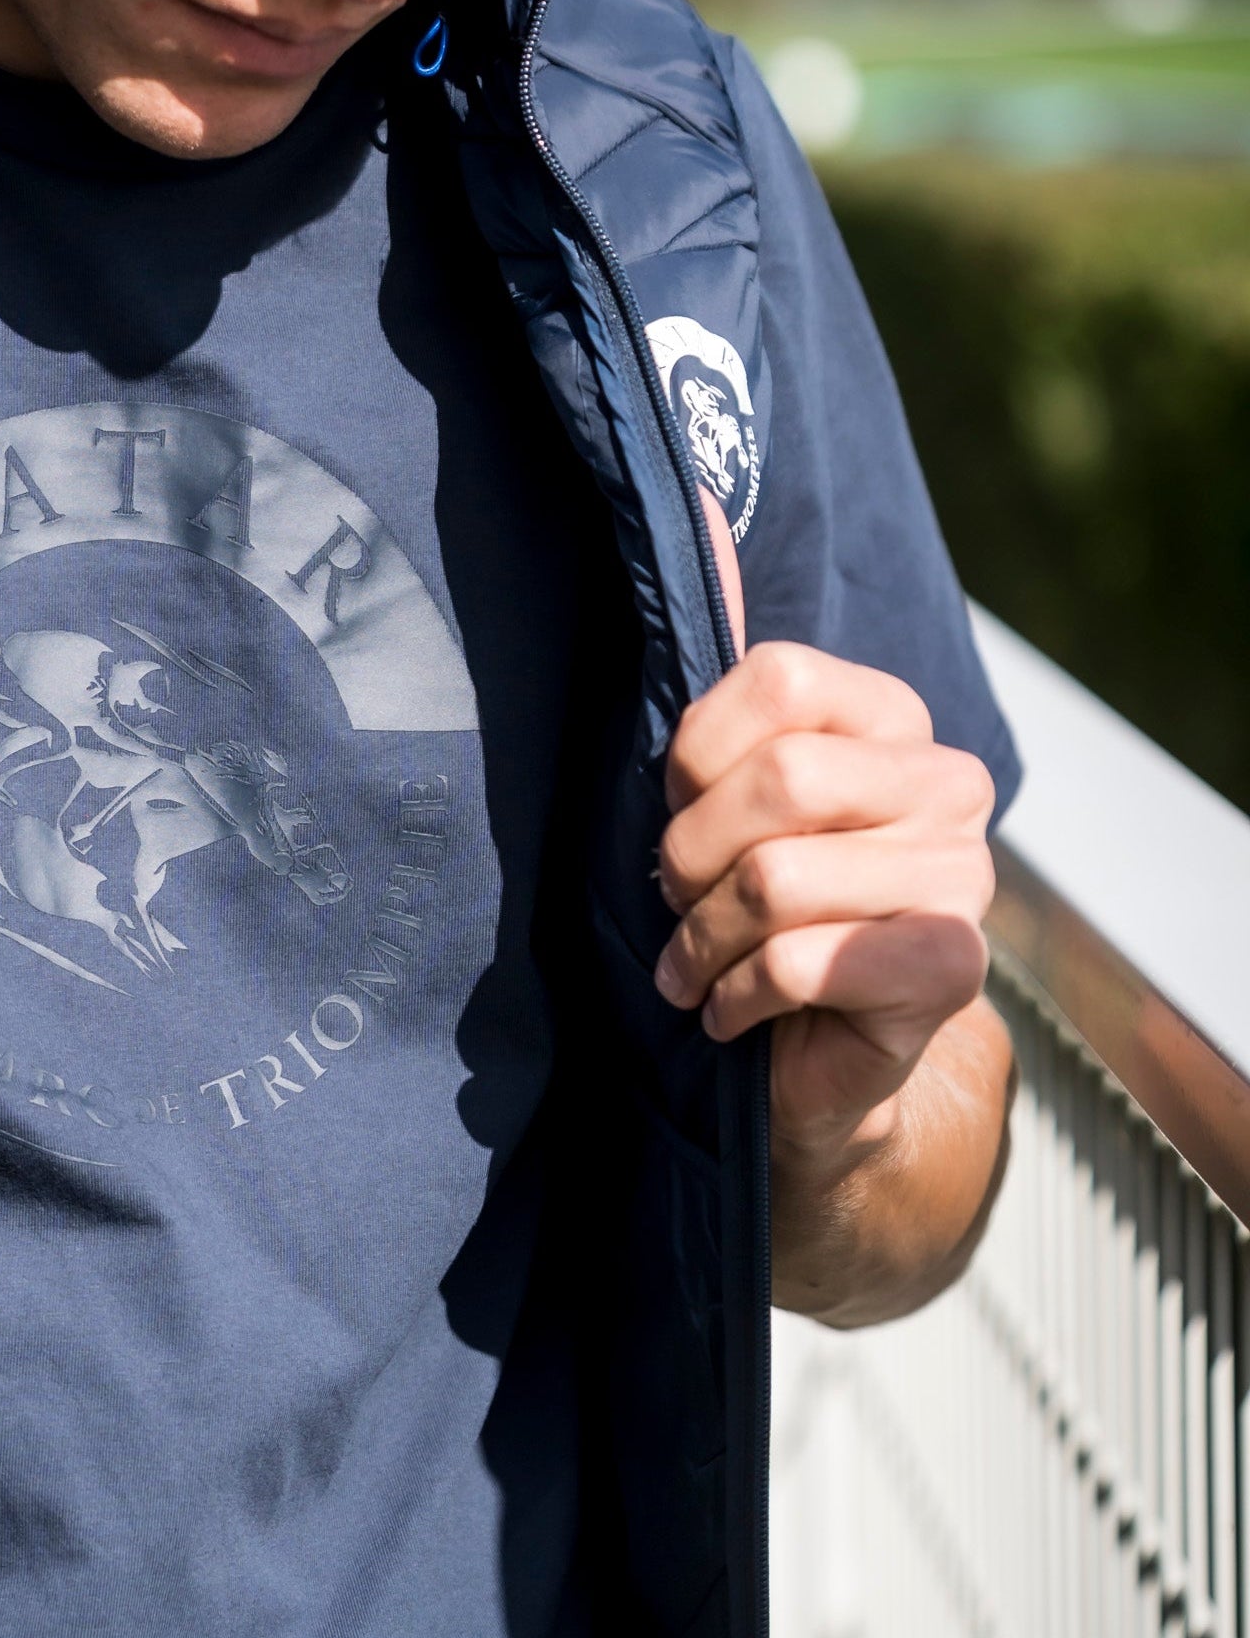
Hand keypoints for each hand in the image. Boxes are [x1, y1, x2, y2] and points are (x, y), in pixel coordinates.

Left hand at [653, 640, 995, 1164]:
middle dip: (692, 850)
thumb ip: (722, 714)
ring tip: (694, 964)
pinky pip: (796, 964)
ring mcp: (961, 876)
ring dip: (702, 937)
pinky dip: (734, 995)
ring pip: (777, 879)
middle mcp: (947, 783)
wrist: (813, 1054)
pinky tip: (728, 1010)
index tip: (681, 807)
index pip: (782, 679)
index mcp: (893, 718)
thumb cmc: (753, 906)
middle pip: (783, 778)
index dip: (698, 751)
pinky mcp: (951, 968)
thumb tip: (721, 583)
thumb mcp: (722, 800)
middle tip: (676, 898)